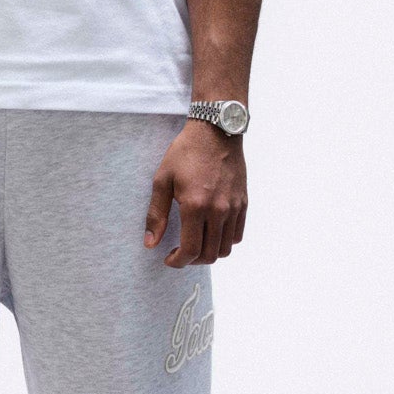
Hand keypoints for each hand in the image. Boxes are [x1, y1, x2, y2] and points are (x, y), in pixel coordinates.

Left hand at [144, 120, 247, 266]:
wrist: (215, 131)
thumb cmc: (186, 153)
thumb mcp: (163, 180)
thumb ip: (156, 214)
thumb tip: (150, 243)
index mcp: (195, 206)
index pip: (190, 250)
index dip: (177, 262)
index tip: (168, 259)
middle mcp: (218, 210)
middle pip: (209, 255)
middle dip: (191, 261)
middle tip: (179, 253)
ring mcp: (234, 208)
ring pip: (226, 249)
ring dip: (209, 253)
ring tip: (195, 244)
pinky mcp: (243, 203)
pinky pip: (237, 234)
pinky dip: (224, 241)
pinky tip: (211, 232)